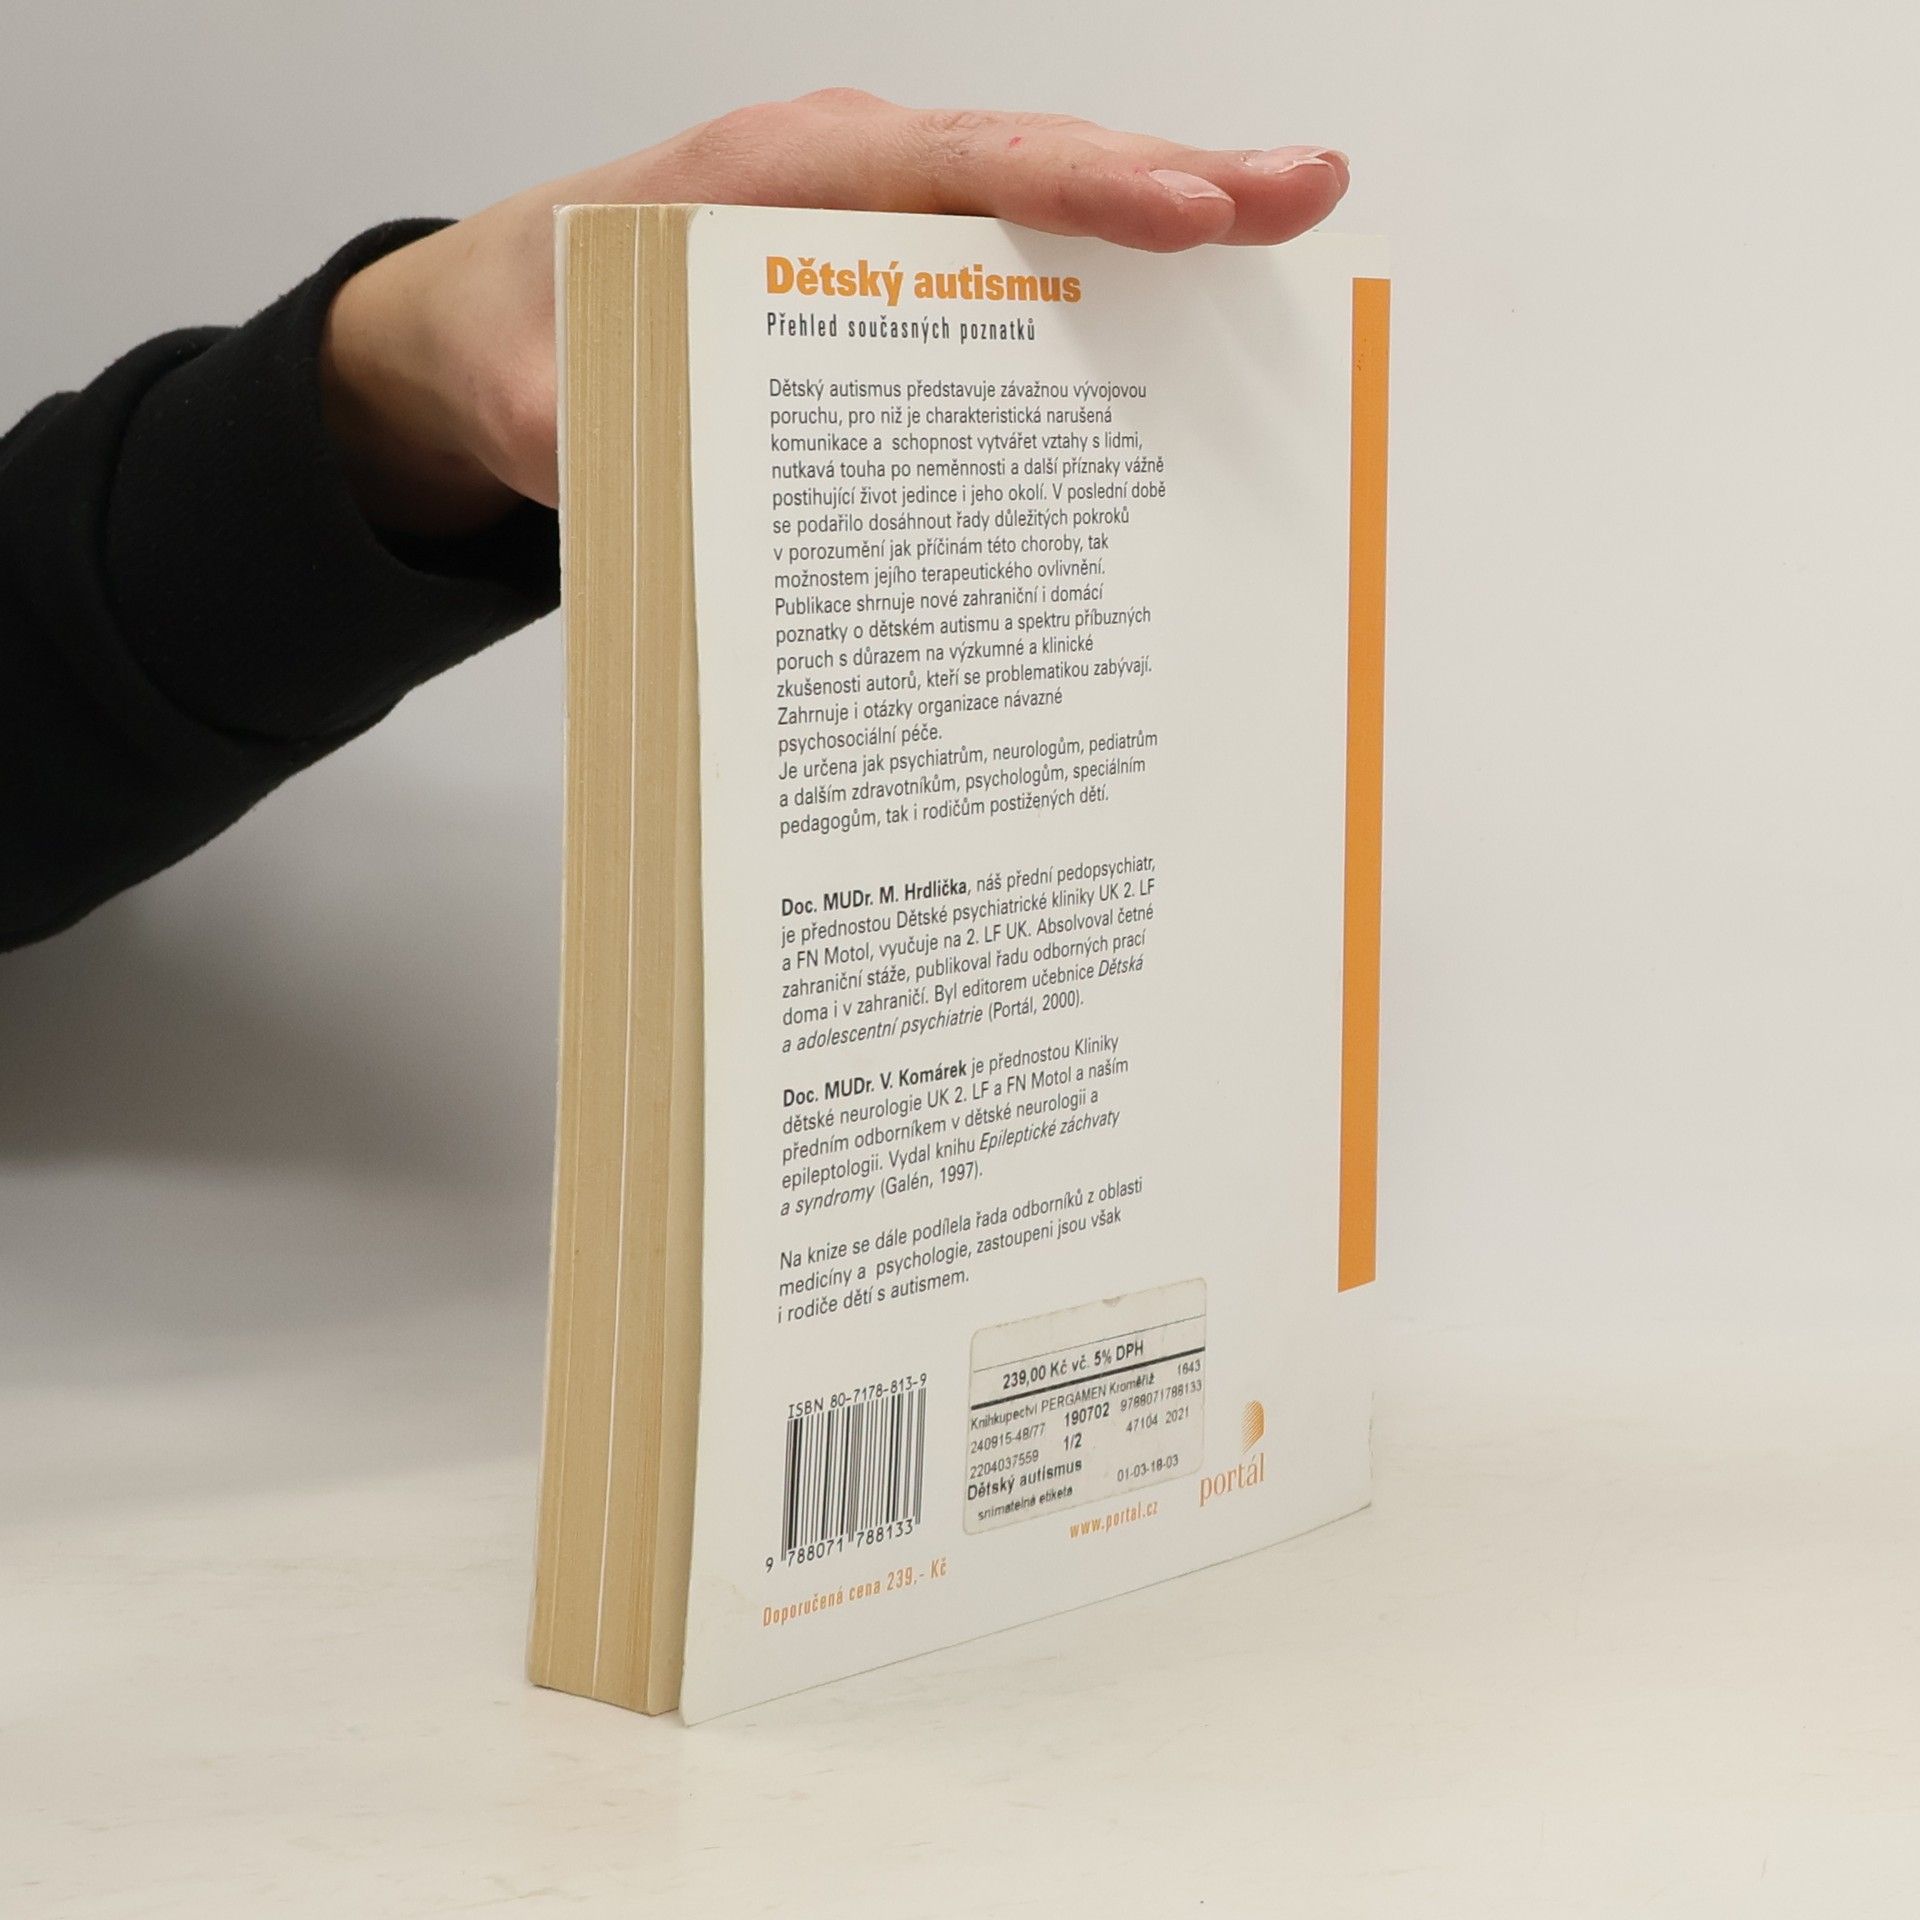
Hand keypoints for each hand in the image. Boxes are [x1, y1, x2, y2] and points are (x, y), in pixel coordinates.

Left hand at [320, 90, 1349, 537]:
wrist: (500, 326)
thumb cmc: (536, 328)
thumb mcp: (539, 392)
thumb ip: (589, 428)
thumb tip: (650, 472)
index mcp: (773, 180)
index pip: (949, 163)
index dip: (1073, 182)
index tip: (1183, 207)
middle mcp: (849, 186)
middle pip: (1032, 172)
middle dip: (1175, 183)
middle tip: (1306, 196)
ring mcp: (882, 236)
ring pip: (1040, 222)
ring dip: (1162, 241)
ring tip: (1286, 253)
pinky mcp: (893, 293)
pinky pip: (1009, 281)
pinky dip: (1098, 296)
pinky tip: (1179, 342)